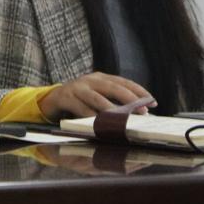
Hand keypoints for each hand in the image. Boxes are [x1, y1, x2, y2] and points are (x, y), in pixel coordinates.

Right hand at [37, 72, 155, 120]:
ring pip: (97, 98)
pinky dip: (90, 117)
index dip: (139, 91)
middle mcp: (90, 80)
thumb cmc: (79, 101)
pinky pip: (80, 108)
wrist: (51, 100)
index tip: (152, 101)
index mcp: (100, 78)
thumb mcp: (96, 97)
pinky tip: (99, 125)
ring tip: (123, 119)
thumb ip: (113, 103)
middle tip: (142, 111)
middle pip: (113, 87)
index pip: (123, 82)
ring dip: (111, 110)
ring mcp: (77, 88)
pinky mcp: (65, 97)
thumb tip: (138, 115)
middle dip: (129, 99)